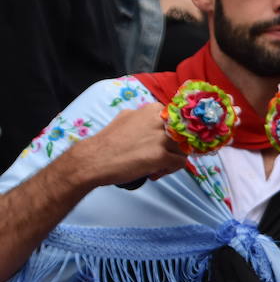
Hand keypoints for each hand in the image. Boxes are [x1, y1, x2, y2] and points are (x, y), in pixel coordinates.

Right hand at [62, 103, 185, 186]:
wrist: (94, 158)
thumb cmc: (109, 141)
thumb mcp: (127, 118)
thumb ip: (146, 118)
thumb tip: (159, 121)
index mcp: (154, 109)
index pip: (179, 123)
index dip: (173, 136)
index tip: (164, 145)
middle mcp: (160, 121)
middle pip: (183, 136)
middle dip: (174, 148)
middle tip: (160, 157)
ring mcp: (162, 138)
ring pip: (184, 150)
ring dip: (172, 160)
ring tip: (156, 166)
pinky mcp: (161, 155)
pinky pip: (180, 163)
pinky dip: (170, 170)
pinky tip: (155, 172)